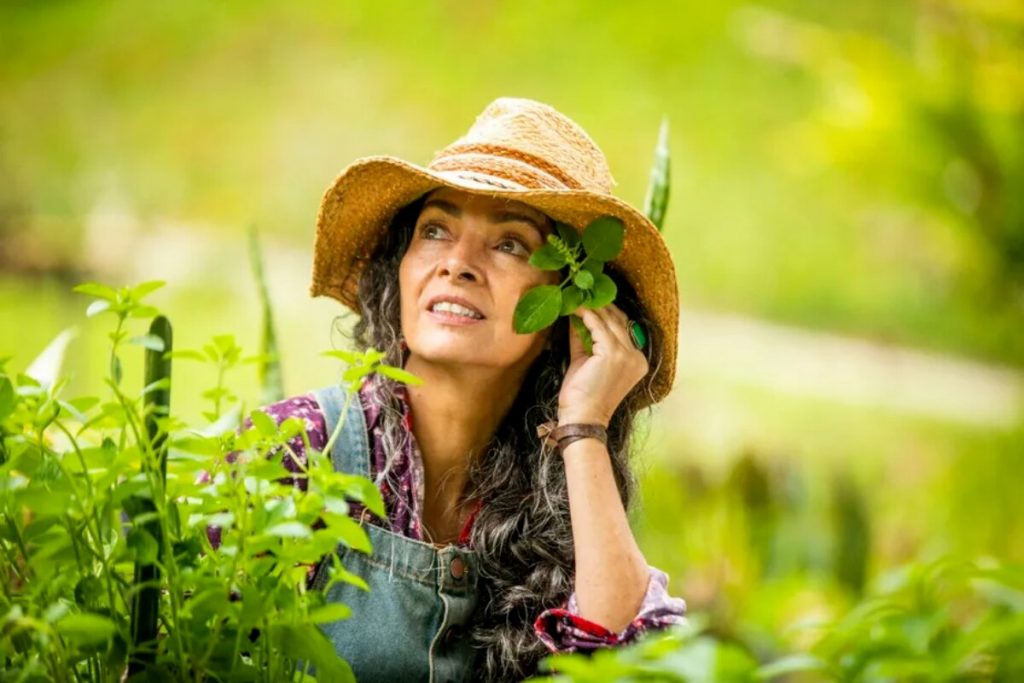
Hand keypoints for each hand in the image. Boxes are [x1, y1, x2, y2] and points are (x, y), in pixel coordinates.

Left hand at [557, 304, 648, 426]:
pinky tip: (574, 308)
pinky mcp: (613, 353)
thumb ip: (585, 339)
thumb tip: (577, 317)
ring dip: (591, 307)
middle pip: (619, 321)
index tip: (590, 301)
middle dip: (600, 305)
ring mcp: (627, 354)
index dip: (607, 313)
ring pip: (609, 321)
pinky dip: (585, 315)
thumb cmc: (582, 395)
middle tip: (581, 293)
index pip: (624, 328)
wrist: (582, 417)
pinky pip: (598, 325)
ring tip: (575, 298)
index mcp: (637, 361)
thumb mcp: (586, 362)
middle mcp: (637, 357)